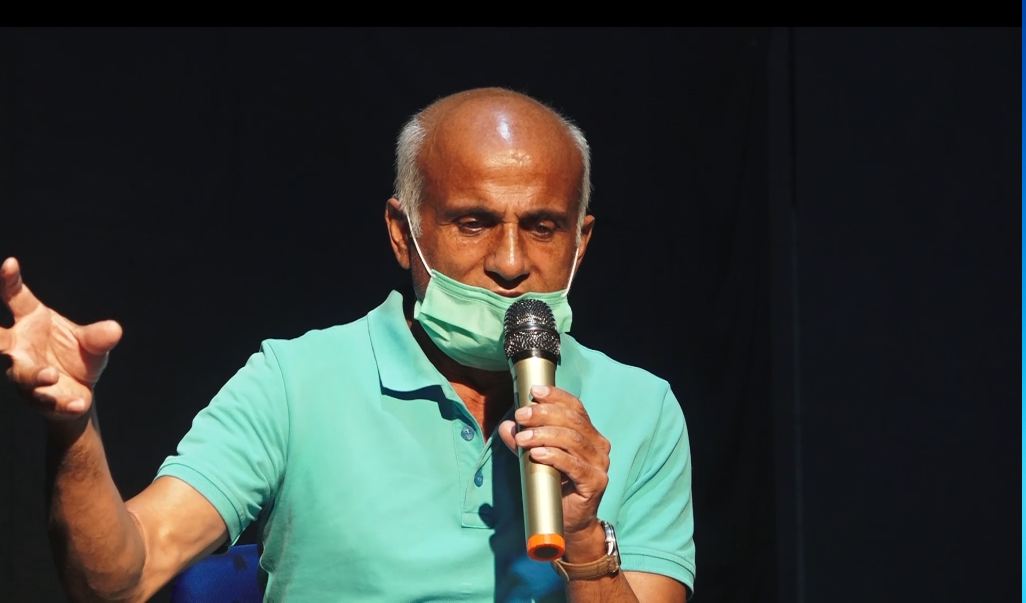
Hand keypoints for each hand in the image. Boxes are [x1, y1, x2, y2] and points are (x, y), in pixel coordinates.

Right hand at [0, 257, 121, 420]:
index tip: (10, 262)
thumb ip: (99, 336)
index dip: (9, 281)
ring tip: (51, 375)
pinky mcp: (40, 399)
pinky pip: (49, 401)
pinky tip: (80, 402)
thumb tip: (114, 330)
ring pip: (24, 374)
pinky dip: (63, 402)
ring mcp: (26, 374)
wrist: (81, 392)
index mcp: (31, 321)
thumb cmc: (76, 356)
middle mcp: (21, 347)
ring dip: (36, 375)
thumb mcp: (93, 343)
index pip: (15, 297)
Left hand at [498, 385, 610, 538]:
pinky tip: (537, 454)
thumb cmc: (555, 486)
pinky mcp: (595, 482)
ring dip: (545, 434)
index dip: (556, 396)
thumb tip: (506, 426)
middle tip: (521, 415)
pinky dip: (554, 456)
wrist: (569, 523)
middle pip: (573, 420)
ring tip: (523, 438)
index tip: (534, 391)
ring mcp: (600, 464)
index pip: (576, 407)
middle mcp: (598, 446)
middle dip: (544, 414)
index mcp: (589, 434)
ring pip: (573, 440)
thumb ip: (524, 441)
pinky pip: (574, 464)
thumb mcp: (535, 458)